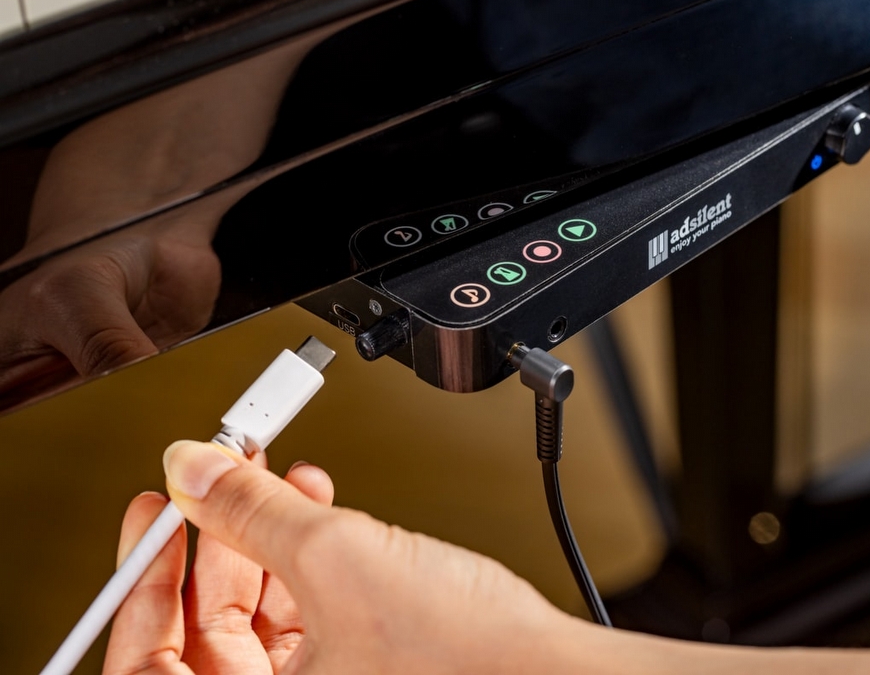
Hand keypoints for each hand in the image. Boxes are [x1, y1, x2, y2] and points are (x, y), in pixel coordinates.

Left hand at [105, 441, 573, 674]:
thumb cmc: (468, 659)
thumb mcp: (341, 560)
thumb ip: (254, 511)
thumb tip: (195, 471)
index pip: (152, 662)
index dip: (144, 578)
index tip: (159, 510)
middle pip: (209, 626)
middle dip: (218, 535)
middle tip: (219, 476)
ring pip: (262, 610)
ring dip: (269, 532)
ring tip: (283, 475)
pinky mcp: (365, 666)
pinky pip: (309, 607)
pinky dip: (310, 552)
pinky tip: (320, 504)